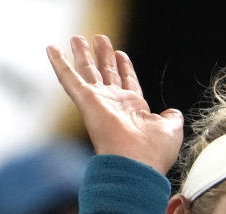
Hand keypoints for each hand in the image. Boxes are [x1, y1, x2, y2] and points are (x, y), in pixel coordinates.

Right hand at [47, 35, 182, 174]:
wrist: (137, 164)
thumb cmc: (155, 152)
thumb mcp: (171, 129)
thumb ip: (172, 118)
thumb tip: (173, 113)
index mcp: (134, 110)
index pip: (127, 83)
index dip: (124, 67)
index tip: (120, 53)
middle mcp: (115, 105)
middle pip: (107, 73)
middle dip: (103, 56)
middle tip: (99, 38)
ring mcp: (99, 102)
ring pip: (88, 71)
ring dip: (82, 54)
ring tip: (77, 37)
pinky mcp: (86, 101)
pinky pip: (69, 78)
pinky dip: (59, 63)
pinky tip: (52, 48)